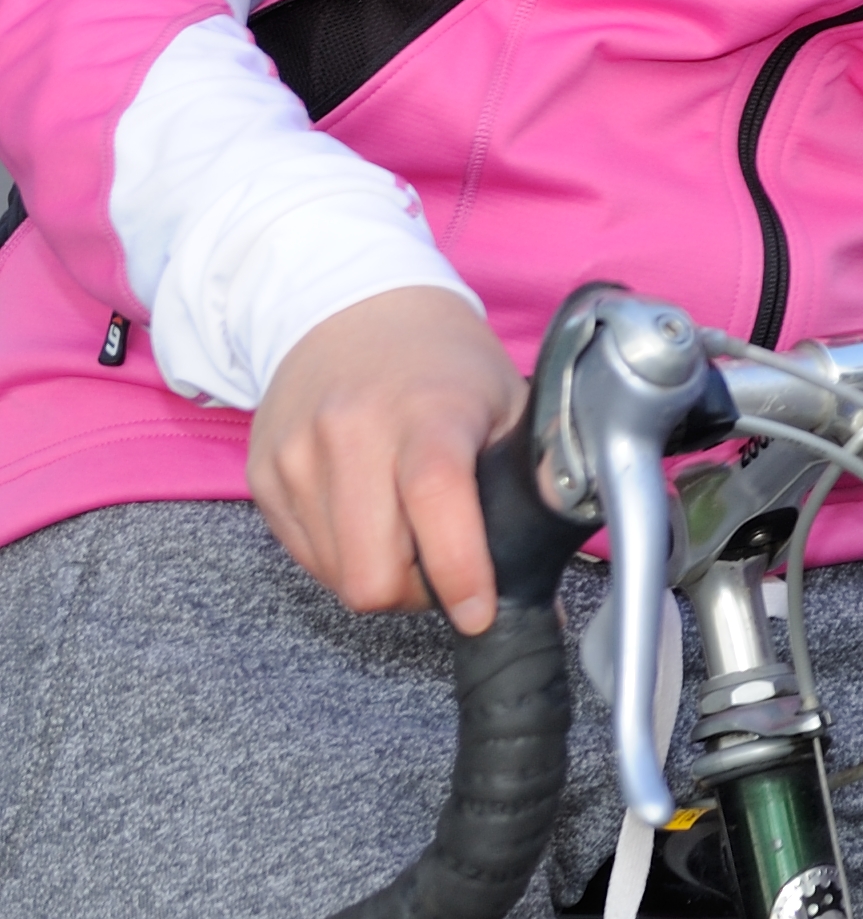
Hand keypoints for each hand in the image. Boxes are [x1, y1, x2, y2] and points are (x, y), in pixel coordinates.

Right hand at [246, 286, 525, 633]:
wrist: (349, 306)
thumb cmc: (443, 361)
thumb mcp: (506, 401)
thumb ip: (530, 478)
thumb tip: (545, 573)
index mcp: (428, 411)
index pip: (436, 502)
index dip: (460, 572)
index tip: (479, 611)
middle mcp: (351, 432)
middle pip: (371, 572)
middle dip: (415, 593)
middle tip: (444, 570)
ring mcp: (297, 456)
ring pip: (336, 576)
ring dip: (378, 576)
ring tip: (407, 535)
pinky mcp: (262, 475)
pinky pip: (304, 556)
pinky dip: (341, 556)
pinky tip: (368, 518)